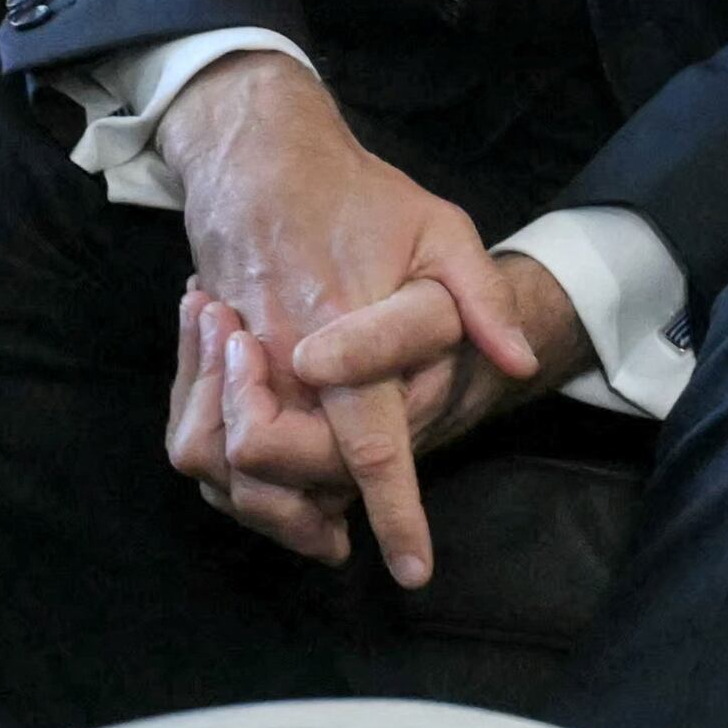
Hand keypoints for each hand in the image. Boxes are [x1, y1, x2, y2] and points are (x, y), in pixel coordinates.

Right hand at [157, 51, 535, 585]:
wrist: (255, 155)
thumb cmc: (356, 194)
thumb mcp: (439, 227)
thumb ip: (481, 296)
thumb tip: (517, 361)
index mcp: (342, 329)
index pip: (370, 444)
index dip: (394, 513)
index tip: (413, 572)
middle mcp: (281, 353)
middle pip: (286, 471)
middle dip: (308, 520)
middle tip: (344, 542)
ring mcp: (237, 355)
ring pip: (231, 466)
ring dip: (267, 505)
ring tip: (314, 522)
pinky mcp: (213, 354)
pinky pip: (209, 434)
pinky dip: (237, 469)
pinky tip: (276, 474)